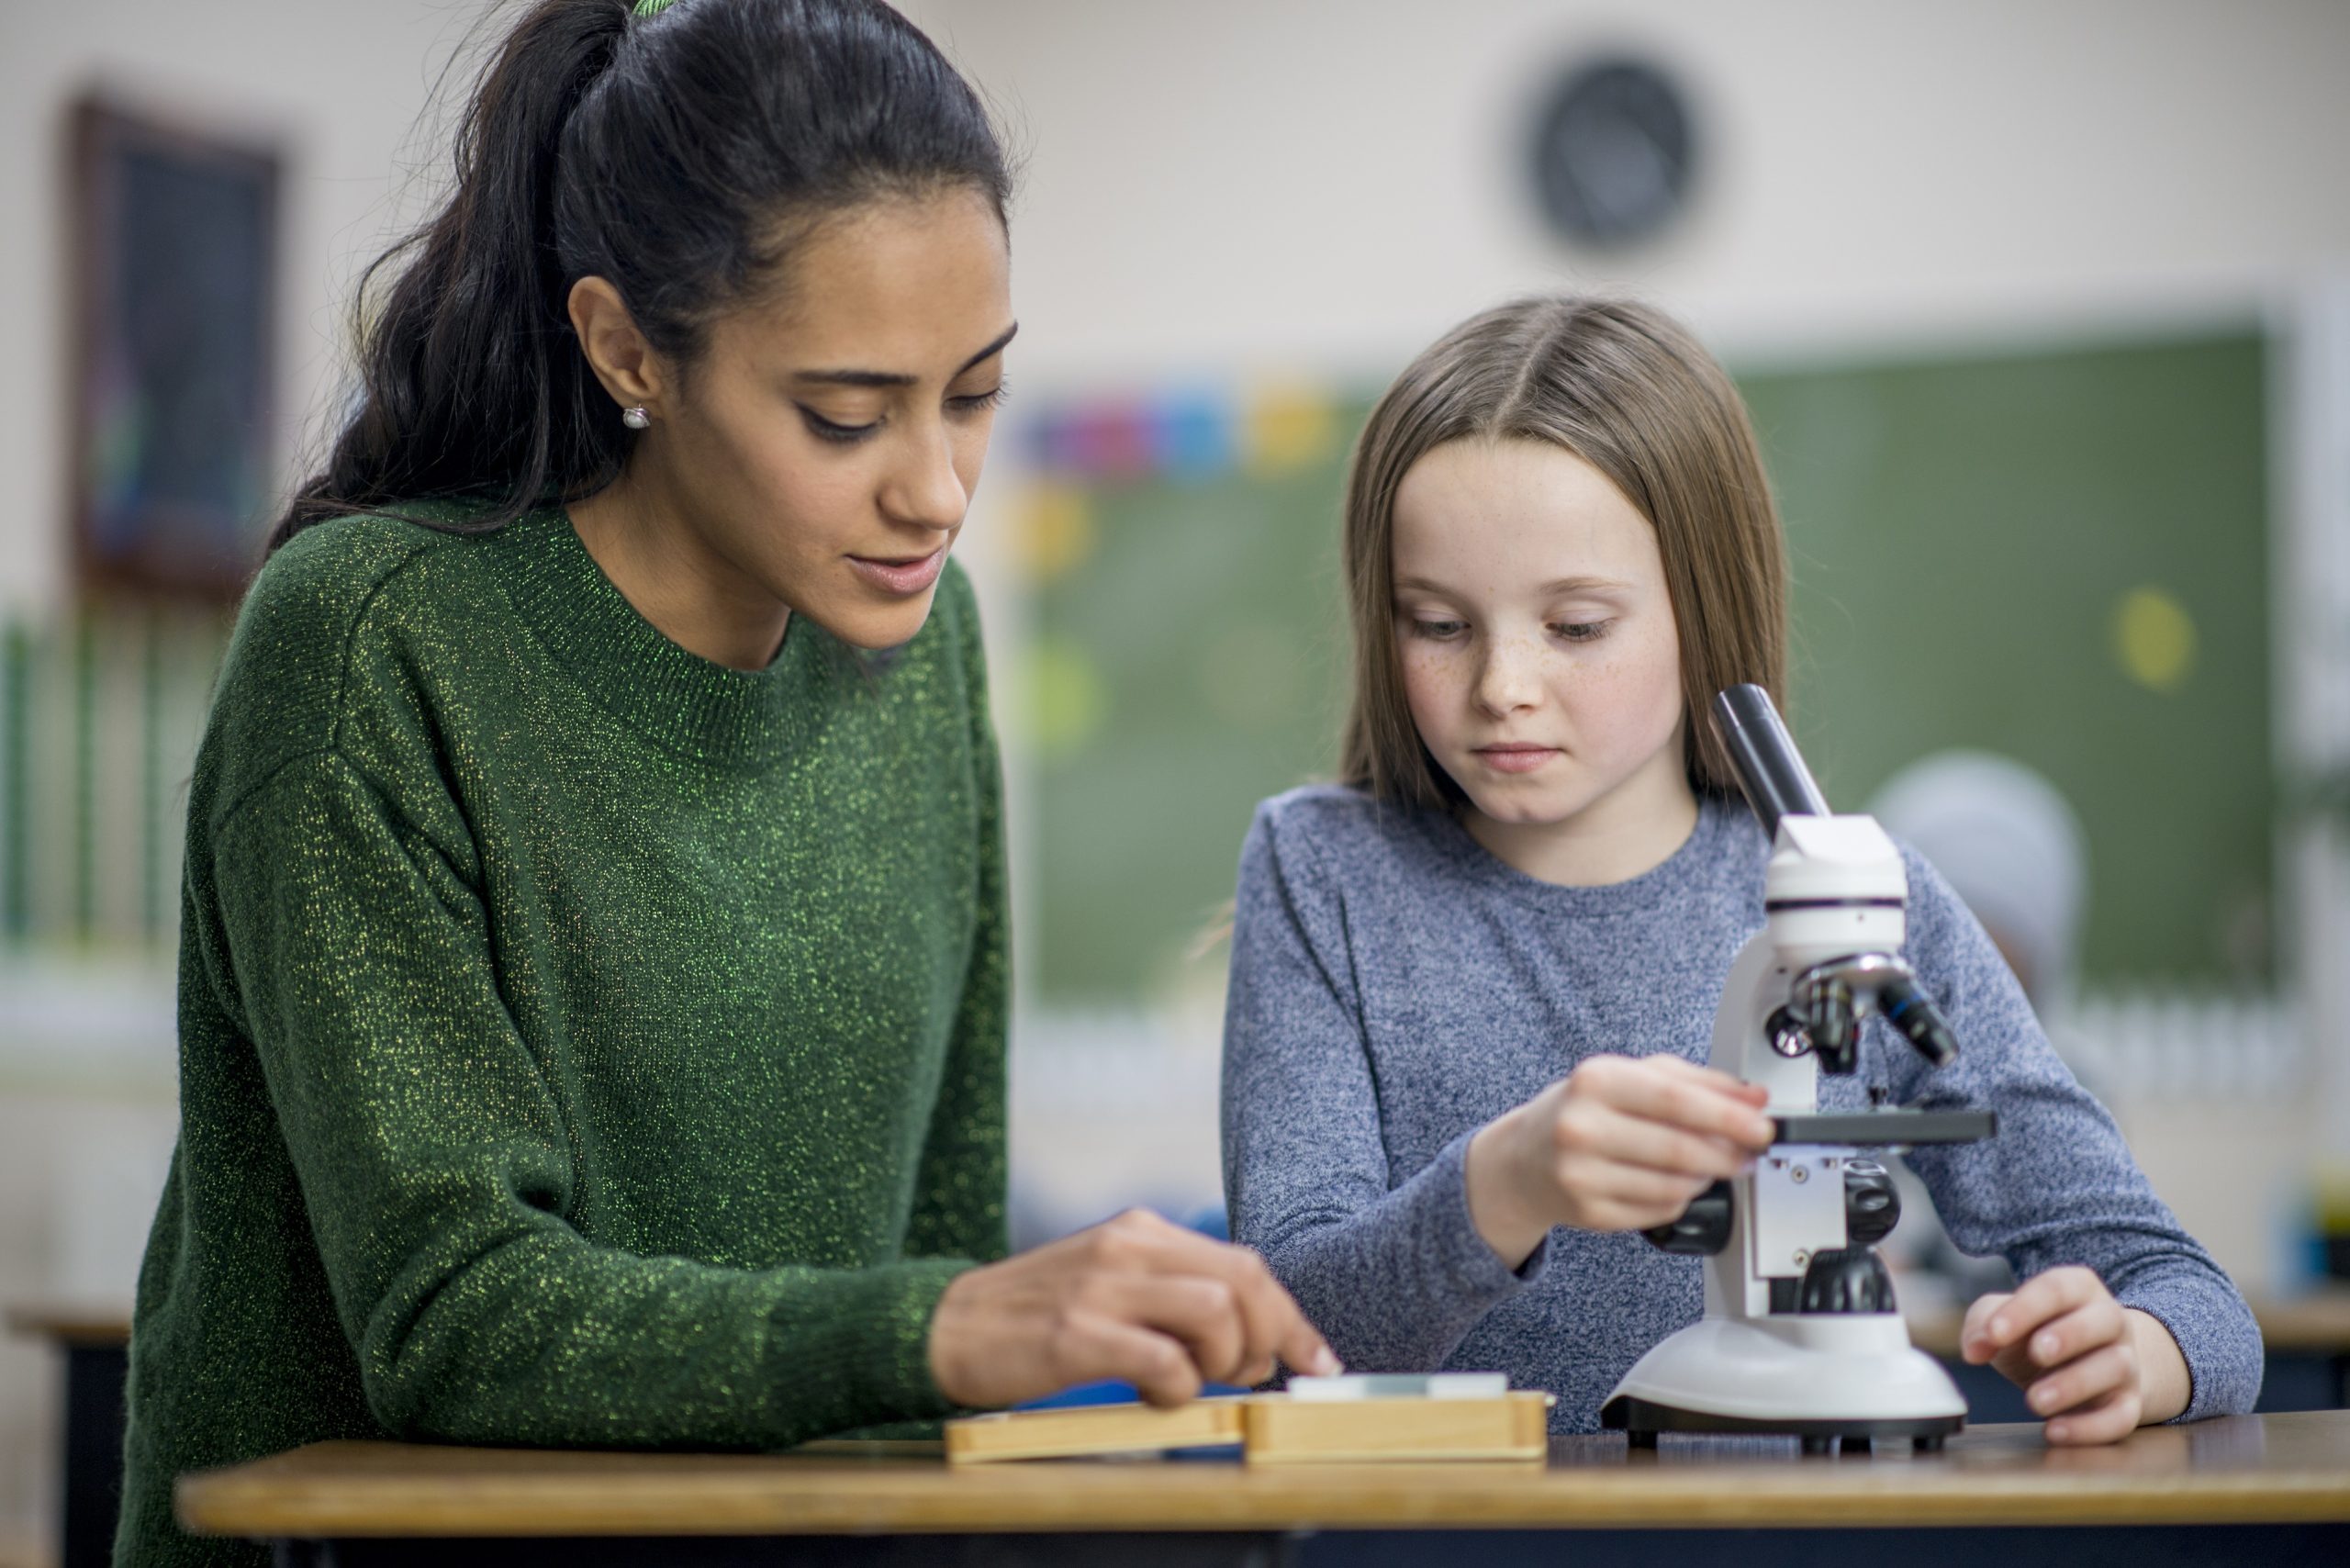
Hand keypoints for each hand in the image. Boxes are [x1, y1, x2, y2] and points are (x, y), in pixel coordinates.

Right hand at [927, 1208, 1340, 1408]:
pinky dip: (1177, 1389)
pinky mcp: (1075, 1335)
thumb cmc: (1037, 1315)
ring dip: (1224, 1361)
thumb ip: (1172, 1292)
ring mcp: (1102, 1287)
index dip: (1292, 1317)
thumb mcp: (1110, 1280)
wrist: (945, 1325)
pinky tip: (1155, 1397)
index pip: (1247, 1263)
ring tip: (1195, 1383)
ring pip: (1216, 1311)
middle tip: (1250, 1377)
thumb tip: (1251, 1336)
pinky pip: (1162, 1360)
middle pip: (1245, 1280)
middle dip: (1270, 1338)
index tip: (1317, 1360)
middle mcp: (1128, 1246)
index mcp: (1142, 1230)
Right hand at [1464, 1053, 1775, 1266]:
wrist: (1524, 1160)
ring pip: (1675, 1185)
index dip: (1728, 1116)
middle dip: (1728, 1154)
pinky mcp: (1589, 1213)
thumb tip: (1754, 1097)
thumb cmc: (1584, 1111)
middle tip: (1749, 1153)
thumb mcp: (1631, 1078)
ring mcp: (1582, 1174)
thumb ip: (1695, 1081)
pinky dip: (1681, 1198)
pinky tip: (1676, 1183)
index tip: (1762, 1125)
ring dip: (1707, 1177)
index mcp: (1595, 1081)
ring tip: (1709, 1165)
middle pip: (1679, 1149)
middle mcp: (1582, 1127)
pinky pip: (1660, 1211)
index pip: (1675, 1100)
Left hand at [1961, 1265, 2190, 1443]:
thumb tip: (1974, 1350)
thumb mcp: (2006, 1319)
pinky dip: (2090, 1428)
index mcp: (2078, 1289)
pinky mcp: (2129, 1404)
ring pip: (2116, 1367)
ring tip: (2034, 1400)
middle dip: (2069, 1335)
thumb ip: (1983, 1324)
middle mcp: (2111, 1321)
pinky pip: (2122, 1417)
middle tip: (2035, 1353)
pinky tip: (2054, 1432)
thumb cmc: (2038, 1334)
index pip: (2057, 1289)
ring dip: (2075, 1384)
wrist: (2086, 1368)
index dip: (2025, 1309)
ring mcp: (2126, 1363)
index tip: (1994, 1333)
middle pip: (2105, 1319)